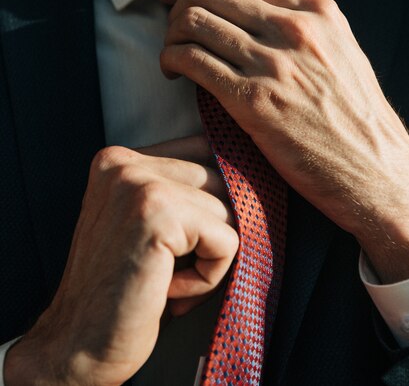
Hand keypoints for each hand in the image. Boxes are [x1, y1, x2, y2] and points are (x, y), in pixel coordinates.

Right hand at [4, 137, 236, 385]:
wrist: (77, 346)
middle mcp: (124, 163)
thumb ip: (176, 189)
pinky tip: (168, 292)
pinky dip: (208, 277)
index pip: (202, 152)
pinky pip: (227, 241)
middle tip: (173, 270)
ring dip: (209, 257)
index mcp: (118, 160)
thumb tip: (242, 175)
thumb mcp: (141, 222)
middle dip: (212, 231)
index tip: (184, 243)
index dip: (210, 202)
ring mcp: (139, 185)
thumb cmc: (119, 288)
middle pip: (218, 180)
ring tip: (166, 281)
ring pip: (227, 211)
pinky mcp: (158, 214)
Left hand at [156, 0, 408, 281]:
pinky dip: (171, 60)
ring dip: (170, 36)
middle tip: (167, 26)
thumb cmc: (357, 120)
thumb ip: (301, 30)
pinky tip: (172, 73)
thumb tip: (253, 17)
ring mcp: (275, 64)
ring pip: (195, 22)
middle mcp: (295, 30)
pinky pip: (193, 61)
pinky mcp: (256, 102)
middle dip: (177, 6)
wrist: (378, 174)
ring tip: (171, 56)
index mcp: (317, 13)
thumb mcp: (339, 55)